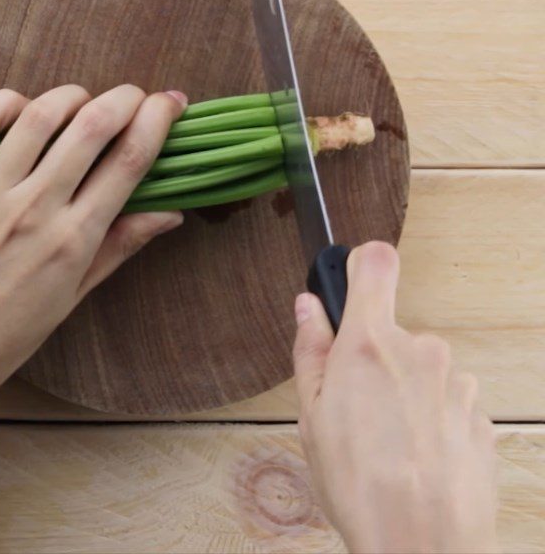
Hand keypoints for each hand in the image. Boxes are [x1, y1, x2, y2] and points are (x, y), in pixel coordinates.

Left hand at [0, 83, 187, 553]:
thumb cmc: (6, 338)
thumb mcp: (72, 297)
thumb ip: (119, 247)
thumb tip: (170, 212)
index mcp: (74, 239)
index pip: (129, 161)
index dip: (158, 121)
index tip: (171, 102)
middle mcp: (35, 208)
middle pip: (92, 127)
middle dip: (124, 99)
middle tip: (134, 96)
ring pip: (38, 118)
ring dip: (70, 96)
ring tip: (81, 99)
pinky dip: (2, 104)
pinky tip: (20, 105)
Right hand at [292, 242, 497, 553]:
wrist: (423, 549)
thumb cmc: (359, 487)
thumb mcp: (310, 416)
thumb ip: (310, 349)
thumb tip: (308, 307)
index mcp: (369, 344)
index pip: (376, 262)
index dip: (362, 263)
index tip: (355, 277)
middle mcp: (420, 351)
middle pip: (394, 332)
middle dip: (376, 359)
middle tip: (357, 407)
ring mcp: (456, 383)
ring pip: (423, 369)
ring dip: (407, 392)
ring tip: (388, 442)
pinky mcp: (480, 415)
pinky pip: (448, 400)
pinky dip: (433, 418)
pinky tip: (417, 455)